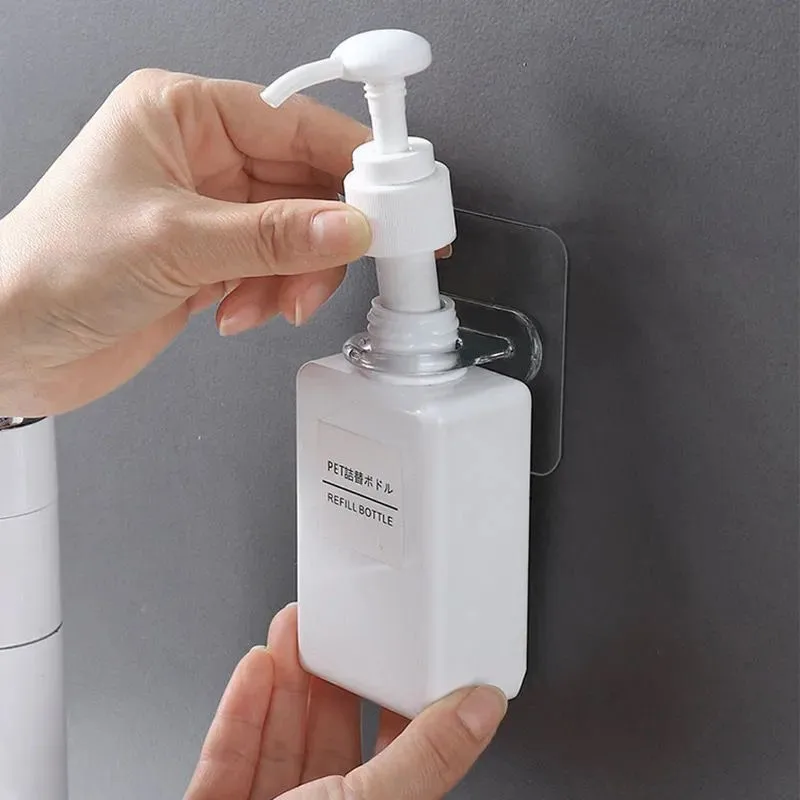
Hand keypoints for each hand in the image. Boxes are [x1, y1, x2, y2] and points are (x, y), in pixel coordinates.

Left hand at [0, 69, 372, 414]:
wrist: (13, 343)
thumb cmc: (52, 267)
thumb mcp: (176, 242)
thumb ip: (274, 236)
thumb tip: (350, 226)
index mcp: (181, 116)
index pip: (294, 121)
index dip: (351, 159)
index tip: (393, 195)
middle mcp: (199, 158)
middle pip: (305, 182)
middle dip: (326, 232)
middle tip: (351, 260)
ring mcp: (209, 212)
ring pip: (297, 233)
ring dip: (296, 275)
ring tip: (270, 301)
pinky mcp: (212, 259)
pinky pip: (275, 269)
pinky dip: (273, 295)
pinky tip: (240, 310)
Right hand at [185, 605, 506, 799]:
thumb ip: (429, 757)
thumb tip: (482, 709)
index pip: (398, 758)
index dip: (397, 703)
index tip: (398, 657)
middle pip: (331, 740)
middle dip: (330, 677)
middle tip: (336, 631)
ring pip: (279, 740)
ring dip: (285, 680)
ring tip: (295, 633)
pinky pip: (229, 756)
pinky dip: (241, 710)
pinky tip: (256, 671)